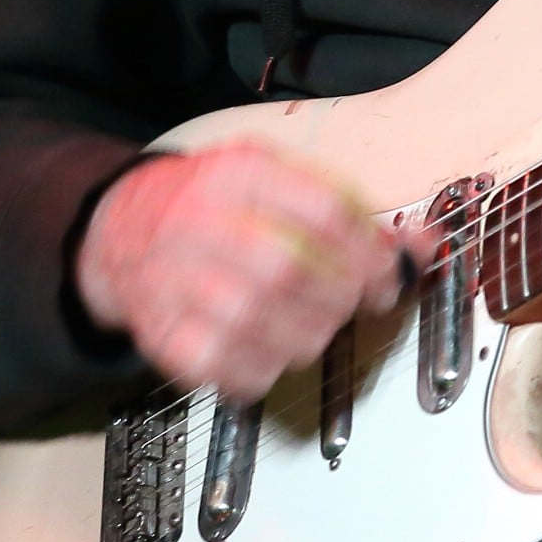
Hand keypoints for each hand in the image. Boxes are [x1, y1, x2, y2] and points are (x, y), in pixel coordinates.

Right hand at [75, 143, 424, 398]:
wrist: (118, 229)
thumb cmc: (210, 202)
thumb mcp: (274, 176)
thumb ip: (348, 206)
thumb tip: (423, 244)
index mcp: (238, 173)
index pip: (321, 211)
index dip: (369, 250)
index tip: (389, 272)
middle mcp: (200, 222)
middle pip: (289, 269)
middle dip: (341, 297)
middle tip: (357, 304)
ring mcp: (173, 280)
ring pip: (256, 320)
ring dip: (308, 334)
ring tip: (319, 325)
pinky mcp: (158, 331)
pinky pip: (218, 364)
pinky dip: (260, 369)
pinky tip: (274, 352)